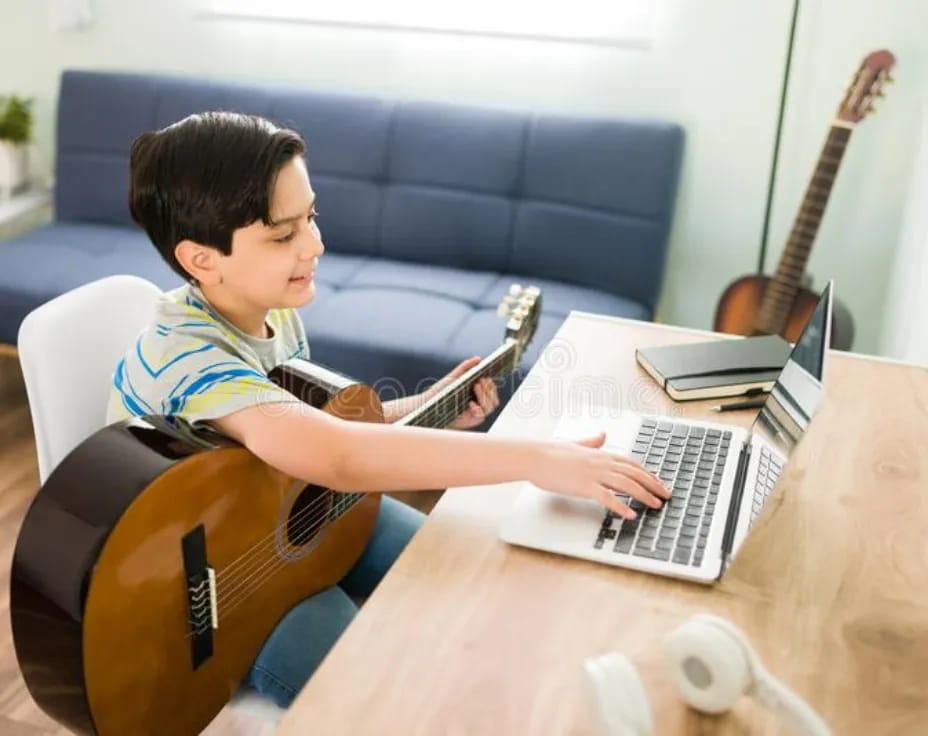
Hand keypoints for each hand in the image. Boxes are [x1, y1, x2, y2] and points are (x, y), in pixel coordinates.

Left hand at [426, 356, 499, 429]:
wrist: (429, 406)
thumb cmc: (441, 392)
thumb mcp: (453, 378)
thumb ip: (465, 368)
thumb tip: (478, 359)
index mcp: (478, 393)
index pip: (492, 390)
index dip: (491, 384)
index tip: (484, 376)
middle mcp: (479, 403)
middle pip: (494, 399)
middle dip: (489, 389)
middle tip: (480, 380)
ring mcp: (476, 413)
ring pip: (490, 406)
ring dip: (485, 396)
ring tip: (476, 386)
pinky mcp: (471, 421)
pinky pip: (481, 416)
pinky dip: (479, 409)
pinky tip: (471, 404)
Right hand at [531, 431, 669, 518]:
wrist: (535, 456)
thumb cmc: (552, 452)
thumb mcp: (576, 444)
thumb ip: (592, 441)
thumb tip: (603, 434)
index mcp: (601, 453)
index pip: (632, 463)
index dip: (648, 473)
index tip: (659, 482)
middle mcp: (601, 462)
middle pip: (635, 473)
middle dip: (653, 485)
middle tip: (666, 496)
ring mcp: (594, 474)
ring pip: (627, 484)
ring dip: (644, 495)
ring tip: (655, 505)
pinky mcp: (584, 486)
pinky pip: (608, 498)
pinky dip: (621, 506)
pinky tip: (630, 515)